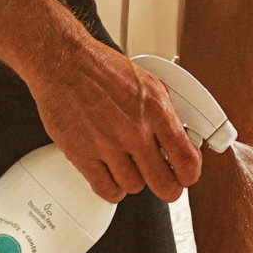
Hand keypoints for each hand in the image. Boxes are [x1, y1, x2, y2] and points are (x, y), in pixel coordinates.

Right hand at [24, 45, 202, 203]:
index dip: (189, 174)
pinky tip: (112, 176)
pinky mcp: (83, 155)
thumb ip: (165, 112)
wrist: (63, 62)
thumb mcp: (148, 82)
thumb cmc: (100, 68)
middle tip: (163, 182)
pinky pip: (106, 189)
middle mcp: (135, 130)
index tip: (185, 175)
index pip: (187, 160)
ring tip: (130, 168)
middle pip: (164, 184)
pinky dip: (112, 188)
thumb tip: (179, 135)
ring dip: (134, 181)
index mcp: (156, 110)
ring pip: (134, 187)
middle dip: (167, 187)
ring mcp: (109, 145)